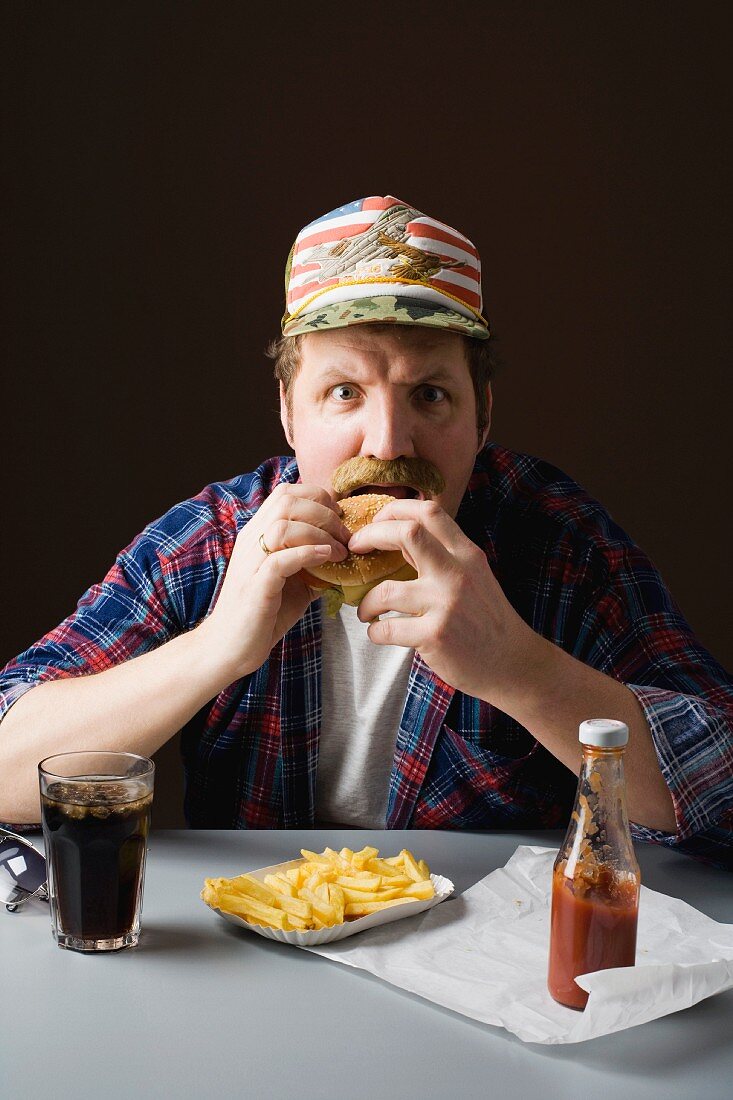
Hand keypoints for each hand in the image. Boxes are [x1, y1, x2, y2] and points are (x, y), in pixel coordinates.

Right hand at [200, 484, 350, 681]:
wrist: (230, 648)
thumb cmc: (263, 614)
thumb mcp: (295, 582)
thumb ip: (315, 563)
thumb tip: (347, 553)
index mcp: (258, 534)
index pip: (285, 493)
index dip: (318, 496)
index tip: (340, 517)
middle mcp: (251, 541)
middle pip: (286, 501)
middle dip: (324, 512)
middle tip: (345, 535)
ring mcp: (251, 563)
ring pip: (282, 525)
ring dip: (319, 533)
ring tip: (339, 551)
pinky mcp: (255, 587)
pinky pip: (280, 559)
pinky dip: (308, 553)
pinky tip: (327, 559)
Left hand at [348, 499, 533, 700]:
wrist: (512, 663)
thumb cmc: (486, 619)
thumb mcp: (474, 577)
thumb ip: (443, 557)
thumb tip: (398, 537)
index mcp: (466, 554)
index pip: (429, 511)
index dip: (395, 510)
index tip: (376, 522)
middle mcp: (457, 573)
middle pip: (406, 533)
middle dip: (370, 536)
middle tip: (355, 549)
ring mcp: (446, 605)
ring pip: (385, 590)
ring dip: (366, 602)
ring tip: (367, 611)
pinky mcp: (435, 636)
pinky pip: (386, 628)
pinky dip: (374, 632)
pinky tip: (379, 633)